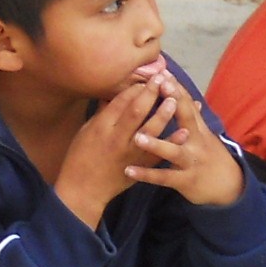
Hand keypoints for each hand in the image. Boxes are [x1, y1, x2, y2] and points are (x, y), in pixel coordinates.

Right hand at [55, 78, 169, 226]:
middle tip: (164, 78)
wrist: (83, 189)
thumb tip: (114, 93)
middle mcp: (117, 138)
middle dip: (151, 92)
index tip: (147, 77)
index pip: (120, 101)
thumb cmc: (80, 157)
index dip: (135, 87)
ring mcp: (130, 153)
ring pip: (151, 129)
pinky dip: (172, 141)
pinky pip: (160, 152)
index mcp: (101, 127)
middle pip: (137, 110)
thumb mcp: (86, 132)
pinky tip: (185, 131)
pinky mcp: (141, 167)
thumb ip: (102, 114)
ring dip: (164, 113)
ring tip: (175, 98)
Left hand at [123, 73, 244, 207]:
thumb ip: (193, 117)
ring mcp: (191, 161)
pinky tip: (128, 170)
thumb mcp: (204, 135)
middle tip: (158, 88)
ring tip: (137, 137)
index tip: (162, 72)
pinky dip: (146, 174)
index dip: (176, 89)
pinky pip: (163, 177)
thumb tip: (189, 96)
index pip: (186, 104)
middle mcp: (196, 142)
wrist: (229, 188)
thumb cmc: (209, 156)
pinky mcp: (185, 180)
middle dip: (172, 103)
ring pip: (173, 151)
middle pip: (185, 120)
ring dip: (156, 144)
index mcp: (198, 129)